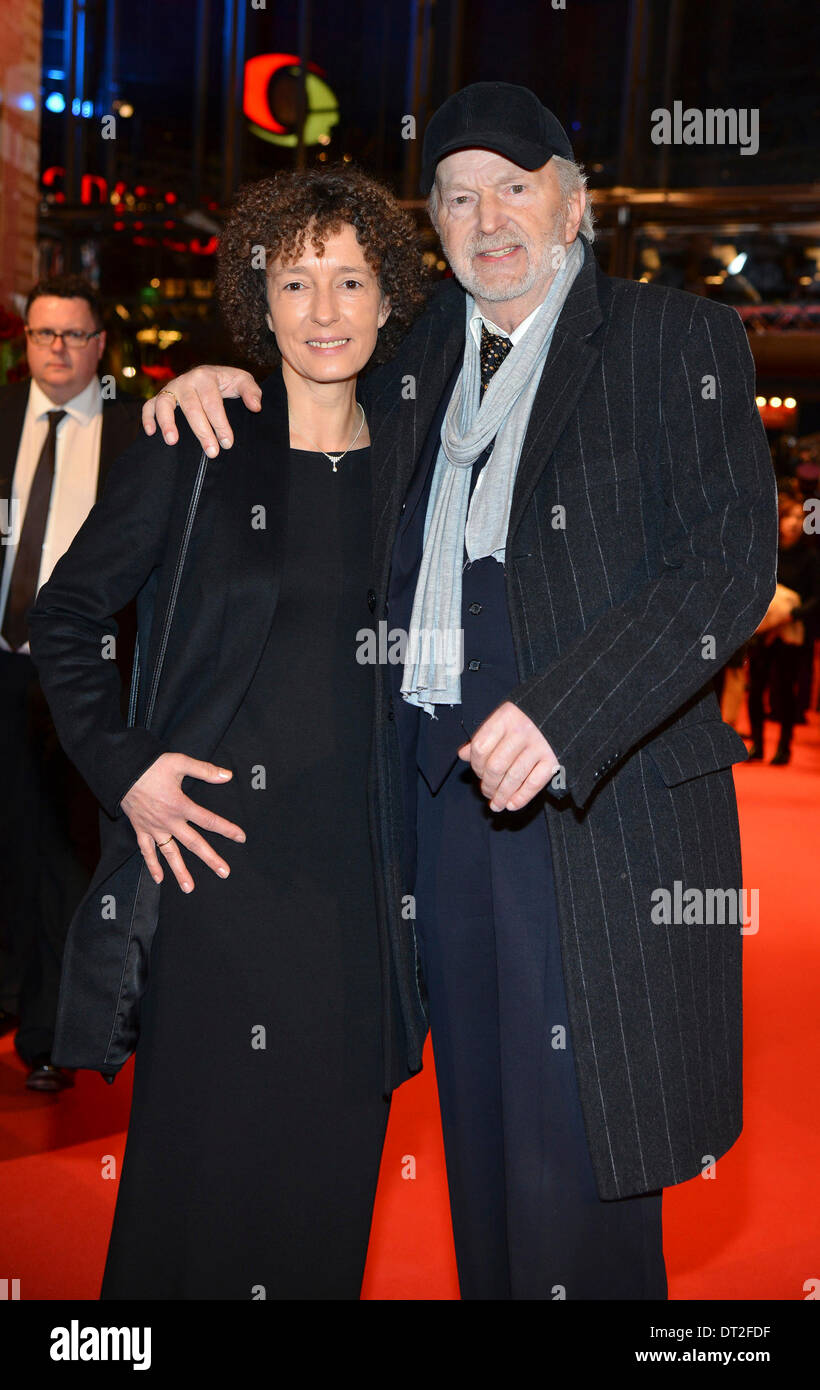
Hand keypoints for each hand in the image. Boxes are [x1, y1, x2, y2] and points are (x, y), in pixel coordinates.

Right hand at [120, 752, 246, 891]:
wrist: (122, 770)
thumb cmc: (151, 766)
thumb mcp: (180, 762)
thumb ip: (205, 770)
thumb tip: (228, 775)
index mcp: (180, 805)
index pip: (209, 820)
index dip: (226, 829)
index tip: (241, 837)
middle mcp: (169, 821)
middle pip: (194, 843)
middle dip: (210, 858)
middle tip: (224, 872)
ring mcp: (154, 828)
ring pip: (169, 853)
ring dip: (180, 871)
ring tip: (190, 888)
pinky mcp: (141, 829)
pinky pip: (146, 851)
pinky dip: (152, 865)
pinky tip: (159, 879)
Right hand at [141, 366, 261, 455]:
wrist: (208, 377)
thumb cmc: (226, 383)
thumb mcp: (242, 381)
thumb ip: (251, 392)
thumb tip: (256, 407)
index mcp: (206, 376)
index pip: (213, 402)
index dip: (220, 423)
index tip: (228, 443)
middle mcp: (186, 381)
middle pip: (192, 407)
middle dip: (202, 431)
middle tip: (212, 452)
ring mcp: (171, 389)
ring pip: (165, 404)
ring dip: (167, 422)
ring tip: (172, 441)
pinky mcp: (160, 397)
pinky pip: (148, 406)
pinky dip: (147, 418)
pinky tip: (151, 434)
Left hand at [458, 701, 559, 811]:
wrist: (564, 709)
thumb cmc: (530, 715)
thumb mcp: (504, 719)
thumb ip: (483, 736)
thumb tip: (463, 754)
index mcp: (505, 718)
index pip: (481, 748)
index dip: (475, 766)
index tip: (478, 773)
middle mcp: (522, 731)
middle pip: (495, 766)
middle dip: (488, 785)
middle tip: (486, 792)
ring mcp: (539, 745)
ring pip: (513, 778)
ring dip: (501, 795)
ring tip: (496, 803)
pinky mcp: (554, 758)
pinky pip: (534, 783)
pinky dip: (521, 798)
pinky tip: (512, 804)